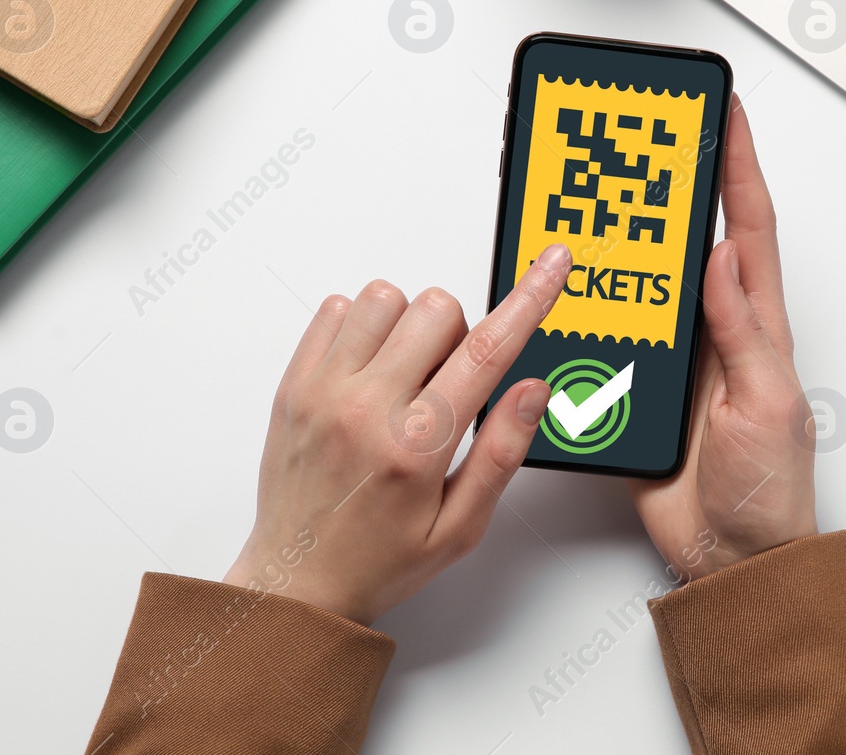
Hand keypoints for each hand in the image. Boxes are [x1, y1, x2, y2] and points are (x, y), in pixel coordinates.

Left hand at [222, 243, 571, 625]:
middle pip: (437, 308)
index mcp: (416, 448)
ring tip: (405, 377)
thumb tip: (533, 388)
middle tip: (447, 387)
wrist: (295, 582)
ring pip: (386, 297)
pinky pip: (335, 309)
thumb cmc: (379, 560)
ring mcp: (323, 391)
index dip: (530, 299)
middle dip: (459, 335)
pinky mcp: (293, 384)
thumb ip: (501, 453)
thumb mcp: (460, 527)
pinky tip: (369, 371)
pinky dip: (362, 325)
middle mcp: (366, 409)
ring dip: (409, 325)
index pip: (486, 352)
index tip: (553, 263)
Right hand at [629, 96, 817, 580]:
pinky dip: (582, 310)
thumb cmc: (770, 491)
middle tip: (639, 136)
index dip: (738, 166)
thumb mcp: (769, 407)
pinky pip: (603, 337)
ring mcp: (673, 358)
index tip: (725, 112)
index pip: (748, 228)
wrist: (732, 560)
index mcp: (759, 325)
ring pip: (636, 283)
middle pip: (685, 239)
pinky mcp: (636, 390)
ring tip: (590, 196)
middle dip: (666, 184)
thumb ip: (744, 334)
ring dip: (615, 244)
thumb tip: (721, 259)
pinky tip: (561, 288)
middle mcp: (714, 330)